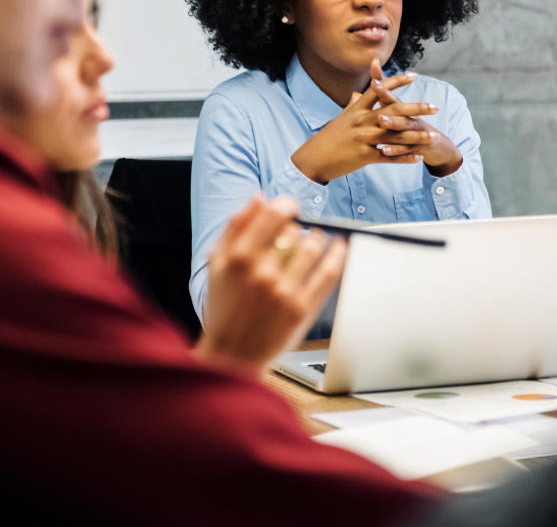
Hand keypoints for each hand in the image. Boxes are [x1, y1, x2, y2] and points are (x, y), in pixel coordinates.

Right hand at [194, 195, 346, 376]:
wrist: (231, 357)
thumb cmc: (223, 310)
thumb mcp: (217, 265)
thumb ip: (235, 228)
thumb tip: (258, 198)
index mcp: (239, 258)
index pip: (273, 215)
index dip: (286, 205)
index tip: (290, 207)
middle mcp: (263, 273)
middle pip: (294, 231)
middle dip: (298, 226)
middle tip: (299, 228)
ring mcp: (284, 292)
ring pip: (313, 248)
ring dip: (319, 237)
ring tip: (318, 238)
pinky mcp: (302, 309)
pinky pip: (328, 274)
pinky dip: (338, 255)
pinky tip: (339, 247)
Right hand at [290, 63, 438, 183]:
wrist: (313, 158)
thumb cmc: (328, 137)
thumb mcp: (341, 118)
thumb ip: (353, 105)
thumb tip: (358, 93)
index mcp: (357, 109)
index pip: (379, 90)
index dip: (396, 81)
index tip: (414, 75)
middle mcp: (361, 121)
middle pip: (393, 111)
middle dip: (416, 108)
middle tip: (435, 107)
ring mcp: (363, 138)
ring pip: (395, 135)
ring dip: (416, 136)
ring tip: (433, 136)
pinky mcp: (364, 156)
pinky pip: (389, 156)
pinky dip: (405, 158)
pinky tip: (418, 158)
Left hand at [368, 60, 463, 176]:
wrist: (438, 148)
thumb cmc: (412, 129)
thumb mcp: (399, 113)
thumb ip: (383, 99)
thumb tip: (369, 83)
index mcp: (401, 110)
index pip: (389, 92)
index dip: (380, 80)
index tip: (372, 64)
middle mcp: (409, 118)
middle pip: (397, 105)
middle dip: (385, 95)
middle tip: (374, 85)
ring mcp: (415, 133)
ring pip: (402, 127)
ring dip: (392, 123)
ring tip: (381, 120)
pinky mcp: (418, 149)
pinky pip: (405, 150)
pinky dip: (395, 151)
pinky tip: (384, 150)